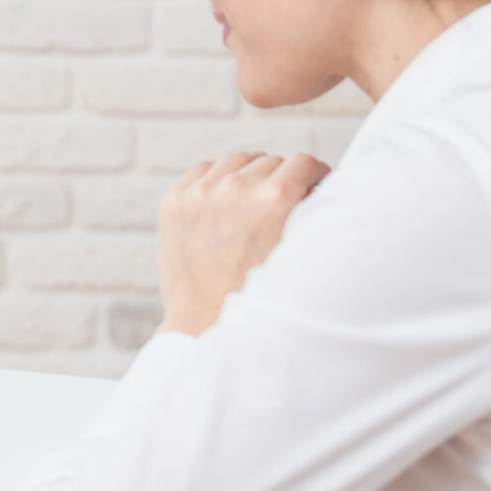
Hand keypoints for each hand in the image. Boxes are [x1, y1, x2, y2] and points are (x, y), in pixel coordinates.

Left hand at [156, 152, 328, 335]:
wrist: (207, 328)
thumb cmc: (262, 297)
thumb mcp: (299, 252)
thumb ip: (309, 212)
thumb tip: (315, 187)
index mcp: (275, 199)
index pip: (304, 163)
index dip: (314, 176)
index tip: (313, 186)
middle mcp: (237, 189)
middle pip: (270, 162)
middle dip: (281, 180)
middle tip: (282, 206)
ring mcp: (201, 193)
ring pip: (236, 162)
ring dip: (248, 176)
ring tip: (251, 203)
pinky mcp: (174, 202)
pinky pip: (203, 171)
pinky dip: (215, 181)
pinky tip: (223, 203)